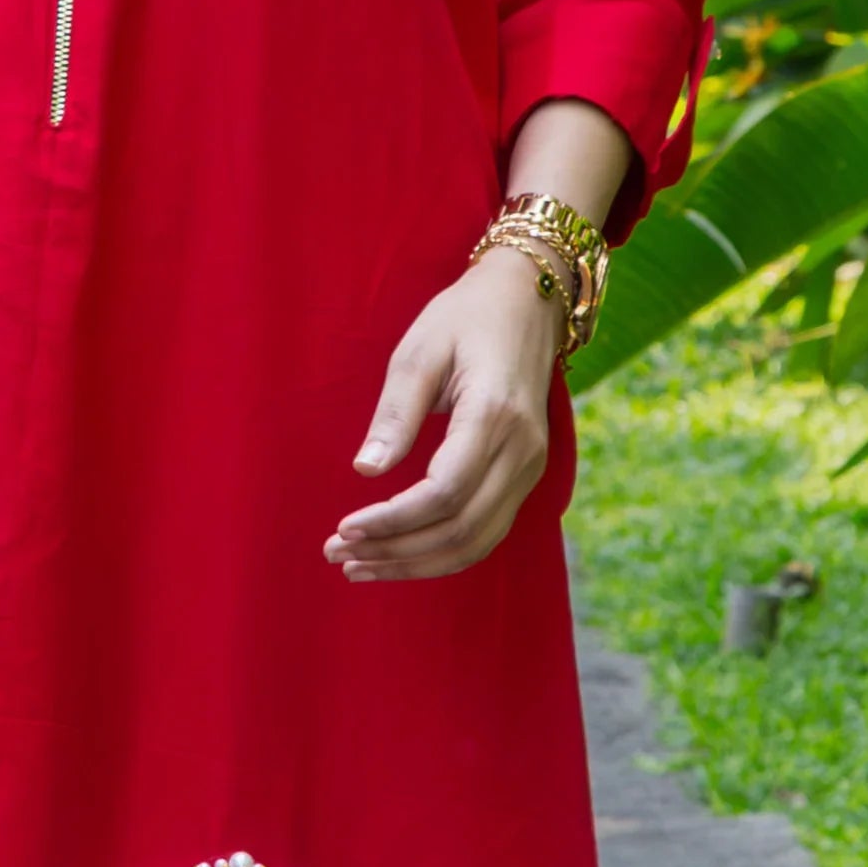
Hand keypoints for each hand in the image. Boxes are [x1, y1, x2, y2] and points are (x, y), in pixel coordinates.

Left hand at [325, 248, 561, 582]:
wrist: (528, 301)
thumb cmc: (465, 318)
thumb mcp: (418, 351)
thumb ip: (395, 416)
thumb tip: (365, 472)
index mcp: (494, 414)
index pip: (443, 493)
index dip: (392, 521)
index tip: (344, 529)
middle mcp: (523, 449)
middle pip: (459, 528)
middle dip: (395, 551)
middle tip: (337, 553)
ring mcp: (531, 466)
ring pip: (476, 542)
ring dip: (415, 563)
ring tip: (359, 565)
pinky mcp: (526, 474)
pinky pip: (486, 532)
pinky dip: (441, 553)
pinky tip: (399, 555)